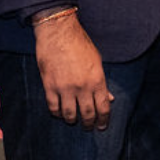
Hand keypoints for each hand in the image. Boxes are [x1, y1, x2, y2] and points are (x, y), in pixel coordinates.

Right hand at [35, 12, 111, 129]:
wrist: (58, 32)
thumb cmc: (80, 44)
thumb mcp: (97, 61)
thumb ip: (102, 82)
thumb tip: (109, 98)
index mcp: (97, 80)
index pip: (103, 107)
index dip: (103, 120)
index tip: (102, 126)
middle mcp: (82, 87)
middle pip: (87, 114)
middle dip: (89, 124)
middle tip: (88, 127)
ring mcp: (65, 88)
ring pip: (69, 114)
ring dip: (72, 120)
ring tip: (73, 121)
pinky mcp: (49, 86)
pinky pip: (53, 107)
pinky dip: (56, 113)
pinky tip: (59, 112)